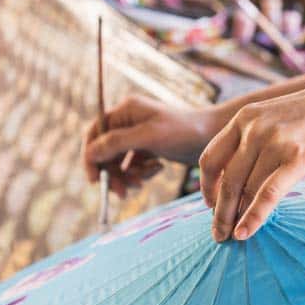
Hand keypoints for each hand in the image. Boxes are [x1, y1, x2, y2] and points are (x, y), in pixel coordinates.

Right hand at [82, 95, 225, 196]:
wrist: (214, 136)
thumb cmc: (183, 132)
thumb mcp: (148, 137)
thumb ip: (117, 143)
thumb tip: (90, 153)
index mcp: (125, 111)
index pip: (95, 134)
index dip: (91, 157)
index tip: (95, 180)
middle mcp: (129, 121)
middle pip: (106, 152)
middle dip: (113, 173)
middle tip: (122, 193)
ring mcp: (139, 135)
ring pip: (120, 162)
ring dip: (128, 176)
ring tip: (142, 183)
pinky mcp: (150, 148)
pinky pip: (136, 166)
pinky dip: (143, 173)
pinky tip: (158, 169)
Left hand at [200, 77, 304, 241]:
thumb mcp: (279, 116)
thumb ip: (257, 137)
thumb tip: (243, 173)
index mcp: (246, 117)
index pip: (211, 157)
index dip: (206, 186)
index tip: (211, 204)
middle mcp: (255, 129)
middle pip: (226, 179)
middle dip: (219, 211)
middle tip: (217, 233)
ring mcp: (276, 143)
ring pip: (245, 190)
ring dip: (235, 218)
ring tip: (232, 237)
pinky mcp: (298, 159)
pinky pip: (268, 195)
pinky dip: (254, 217)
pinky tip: (245, 233)